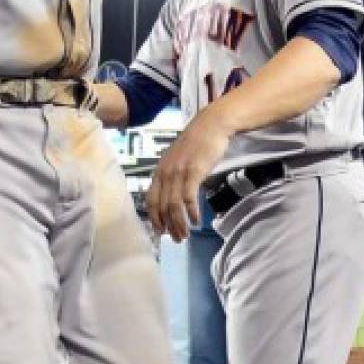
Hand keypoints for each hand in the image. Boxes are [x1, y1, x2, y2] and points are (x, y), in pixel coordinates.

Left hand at [146, 110, 232, 241]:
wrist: (212, 125)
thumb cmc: (197, 142)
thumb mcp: (178, 159)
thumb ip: (173, 175)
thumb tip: (174, 194)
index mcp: (160, 170)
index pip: (151, 200)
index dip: (154, 218)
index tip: (160, 231)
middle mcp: (166, 173)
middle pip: (162, 206)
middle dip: (168, 226)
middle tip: (176, 239)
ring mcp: (179, 172)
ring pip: (174, 205)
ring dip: (179, 223)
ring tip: (185, 235)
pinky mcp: (194, 172)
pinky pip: (189, 197)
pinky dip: (191, 212)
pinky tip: (197, 220)